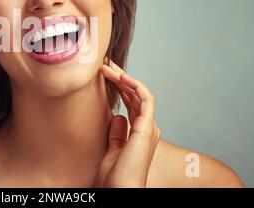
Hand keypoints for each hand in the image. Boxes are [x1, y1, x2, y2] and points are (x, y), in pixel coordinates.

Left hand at [94, 58, 160, 187]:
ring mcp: (148, 126)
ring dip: (123, 77)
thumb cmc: (115, 176)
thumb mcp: (112, 148)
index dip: (118, 86)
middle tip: (105, 63)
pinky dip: (134, 85)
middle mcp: (146, 127)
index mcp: (139, 131)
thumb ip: (116, 132)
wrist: (120, 190)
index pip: (130, 102)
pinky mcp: (147, 126)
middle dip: (120, 77)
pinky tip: (119, 76)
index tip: (104, 73)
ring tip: (106, 66)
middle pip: (134, 95)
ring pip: (139, 92)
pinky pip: (145, 98)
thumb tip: (116, 115)